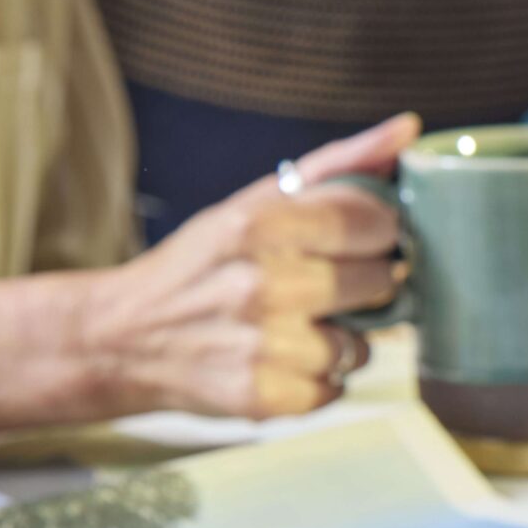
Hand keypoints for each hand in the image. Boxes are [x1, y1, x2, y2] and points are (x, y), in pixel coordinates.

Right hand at [77, 113, 417, 419]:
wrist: (120, 336)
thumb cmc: (202, 262)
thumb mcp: (256, 202)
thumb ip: (339, 168)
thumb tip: (408, 130)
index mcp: (260, 225)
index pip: (374, 223)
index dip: (383, 234)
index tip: (366, 239)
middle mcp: (261, 285)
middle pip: (378, 284)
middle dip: (364, 285)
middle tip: (324, 285)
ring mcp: (262, 346)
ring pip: (361, 347)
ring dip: (341, 341)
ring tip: (296, 328)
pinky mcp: (261, 397)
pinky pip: (335, 390)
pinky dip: (318, 381)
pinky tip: (282, 361)